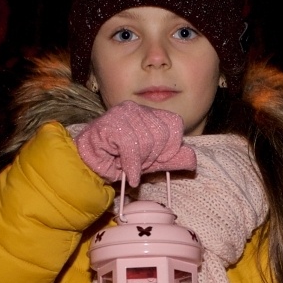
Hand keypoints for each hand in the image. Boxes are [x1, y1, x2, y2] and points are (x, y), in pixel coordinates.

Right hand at [74, 100, 196, 185]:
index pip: (174, 124)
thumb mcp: (151, 163)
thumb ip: (172, 159)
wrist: (89, 169)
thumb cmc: (118, 163)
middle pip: (162, 134)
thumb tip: (194, 159)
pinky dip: (131, 166)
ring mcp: (121, 114)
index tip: (158, 161)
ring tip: (128, 166)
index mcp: (149, 113)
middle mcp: (136, 108)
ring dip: (139, 162)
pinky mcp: (109, 124)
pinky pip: (131, 147)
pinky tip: (127, 174)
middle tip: (139, 165)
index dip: (170, 147)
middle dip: (152, 157)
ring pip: (147, 140)